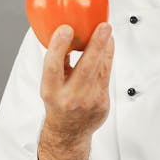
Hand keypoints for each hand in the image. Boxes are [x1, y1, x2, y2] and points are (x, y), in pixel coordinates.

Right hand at [39, 22, 113, 146]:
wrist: (68, 132)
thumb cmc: (58, 103)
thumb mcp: (50, 85)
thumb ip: (58, 63)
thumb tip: (67, 34)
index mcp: (51, 92)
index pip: (52, 67)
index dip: (58, 46)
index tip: (65, 29)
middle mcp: (69, 98)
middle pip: (85, 67)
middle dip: (96, 45)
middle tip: (103, 27)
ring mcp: (88, 101)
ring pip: (100, 69)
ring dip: (105, 47)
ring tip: (106, 31)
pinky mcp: (102, 103)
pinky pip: (107, 75)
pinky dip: (108, 58)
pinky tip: (108, 45)